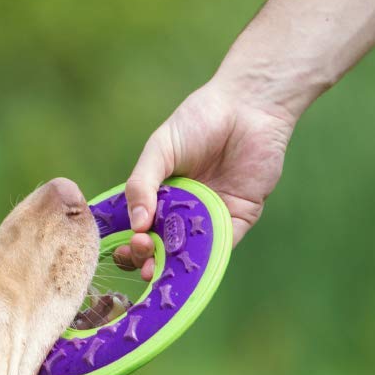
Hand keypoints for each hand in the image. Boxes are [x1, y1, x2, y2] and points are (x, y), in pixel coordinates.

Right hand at [116, 79, 295, 278]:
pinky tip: (187, 263)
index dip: (131, 245)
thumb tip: (136, 225)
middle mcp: (183, 214)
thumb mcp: (159, 149)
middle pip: (162, 249)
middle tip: (142, 252)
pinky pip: (220, 246)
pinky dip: (204, 259)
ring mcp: (210, 219)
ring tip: (156, 269)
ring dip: (171, 266)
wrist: (248, 104)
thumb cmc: (199, 120)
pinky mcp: (238, 219)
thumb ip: (142, 184)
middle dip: (148, 259)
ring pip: (189, 254)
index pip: (140, 232)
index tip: (126, 245)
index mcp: (160, 199)